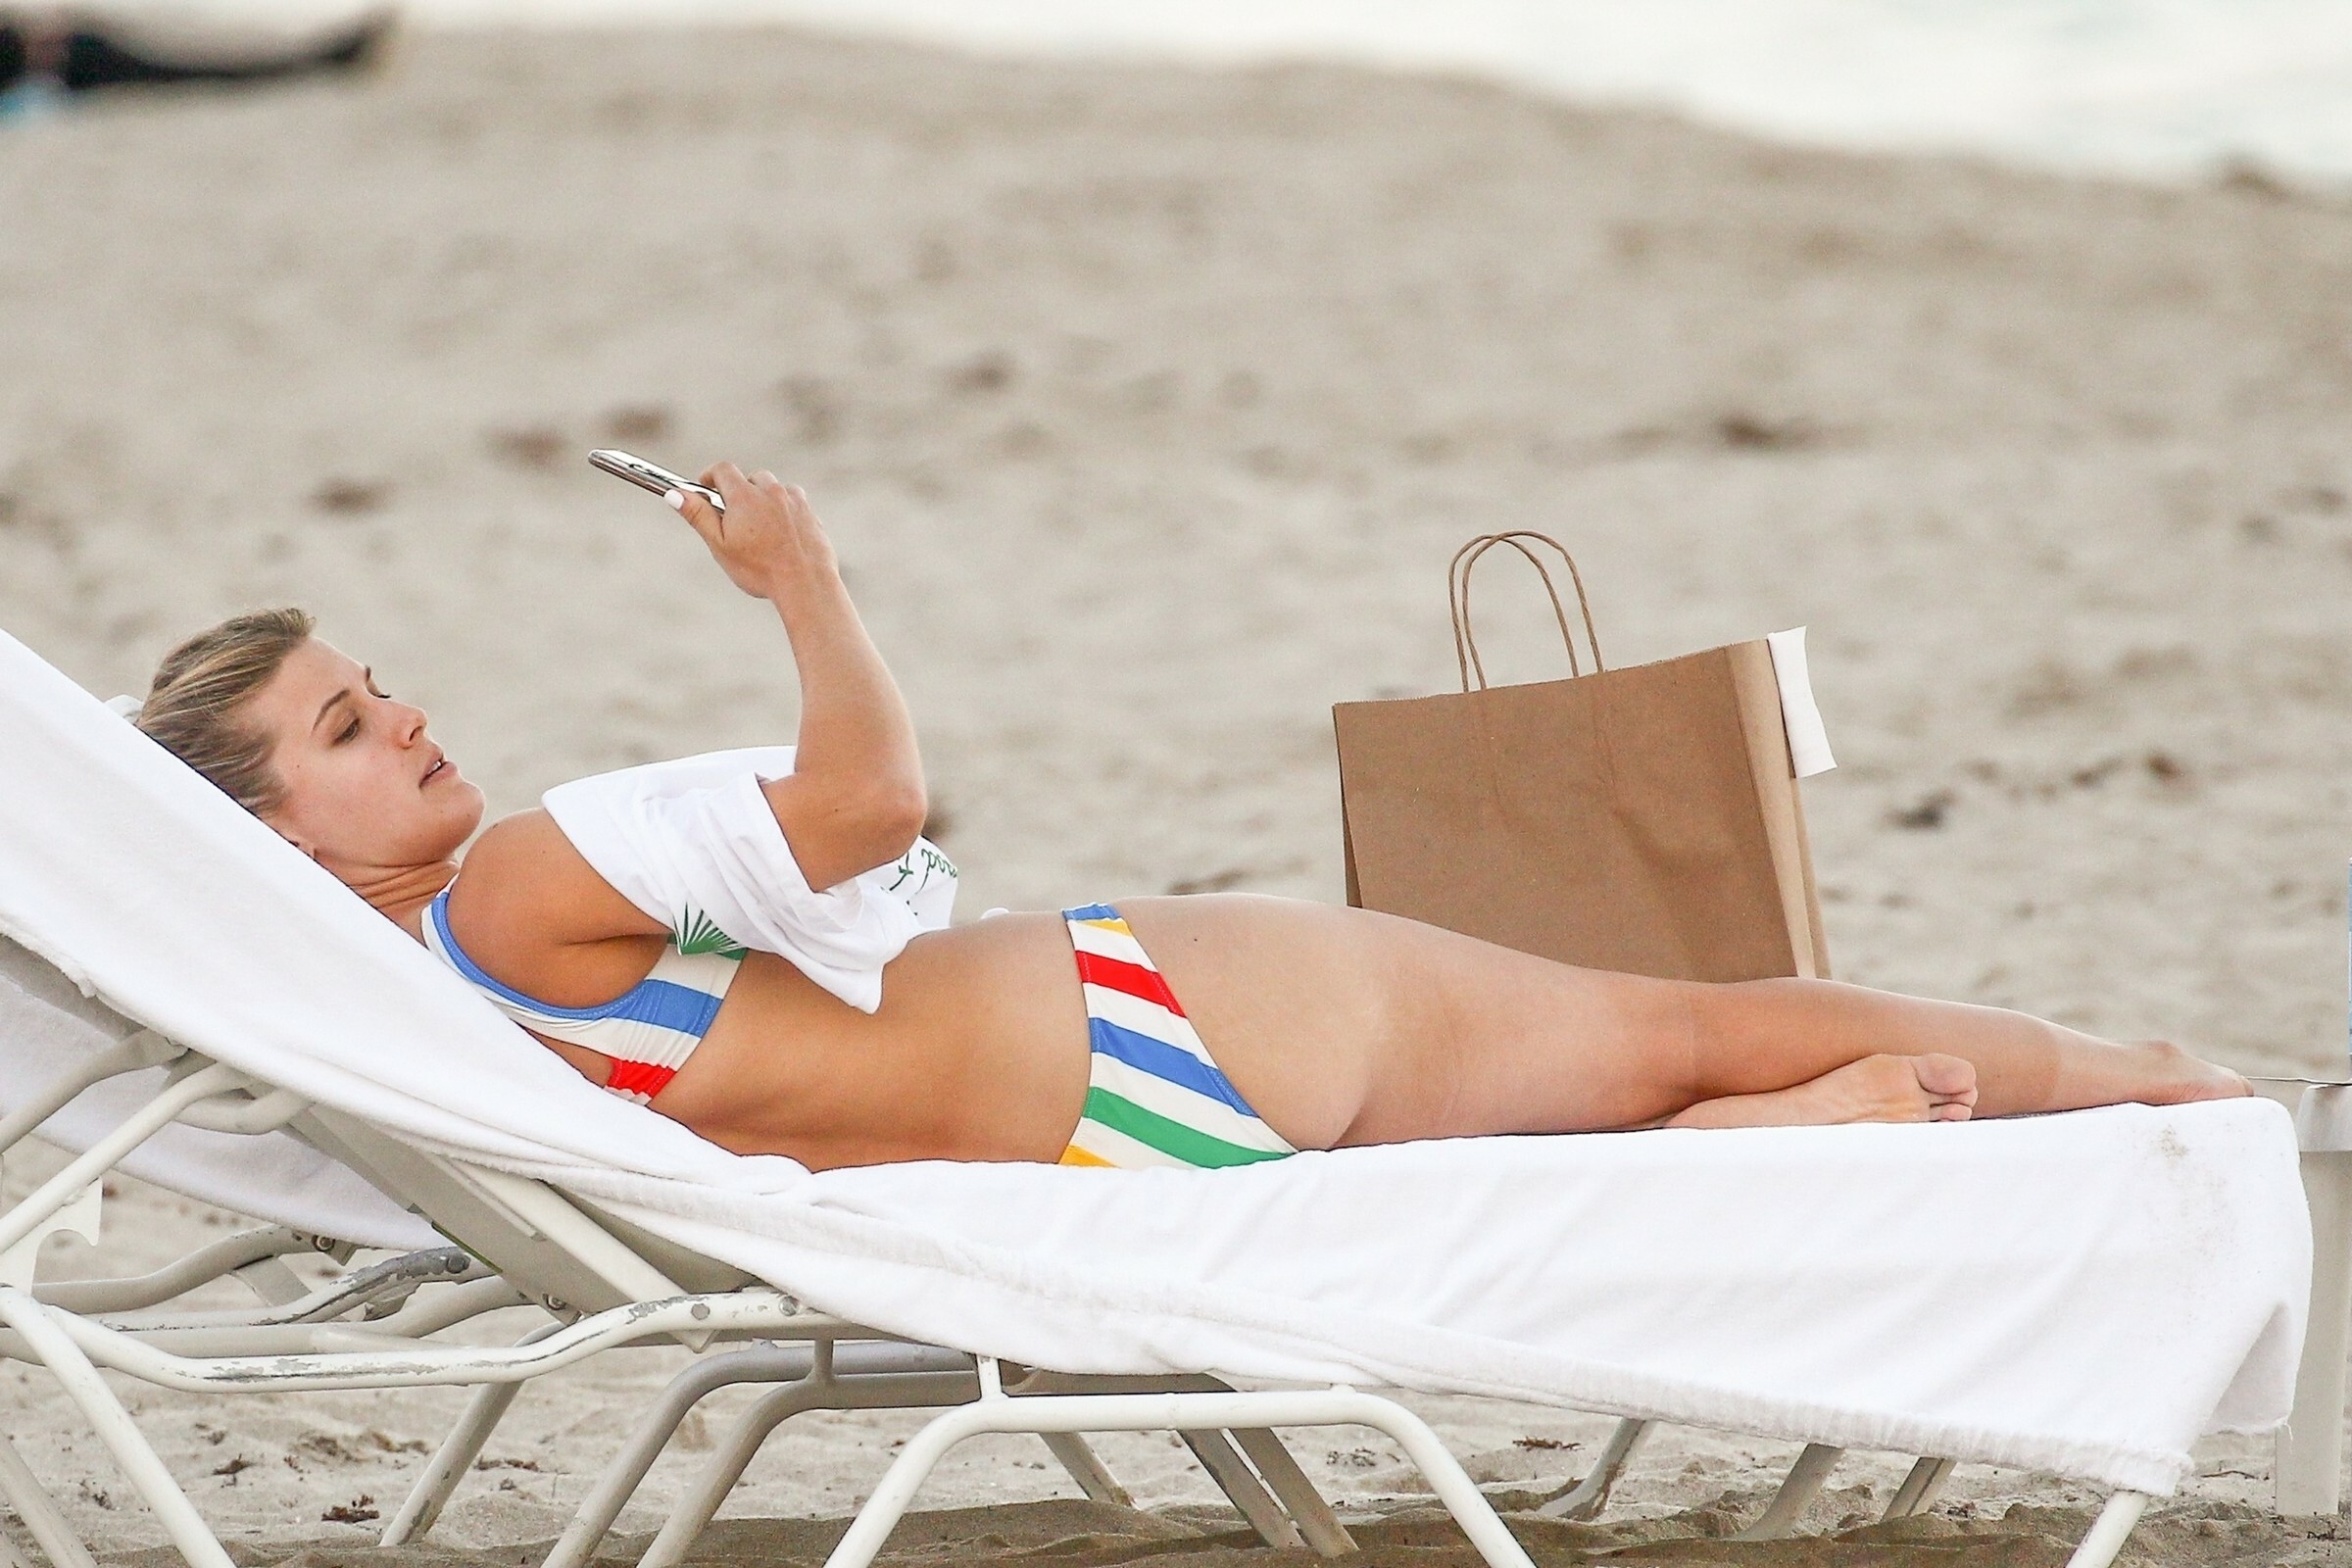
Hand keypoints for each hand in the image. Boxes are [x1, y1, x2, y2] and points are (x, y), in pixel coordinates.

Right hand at [670, 463, 838, 599]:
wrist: (805, 584)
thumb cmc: (759, 569)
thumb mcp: (720, 545)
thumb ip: (698, 516)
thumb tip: (675, 494)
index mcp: (744, 496)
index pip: (723, 469)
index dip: (710, 476)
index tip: (706, 489)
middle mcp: (771, 491)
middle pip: (751, 478)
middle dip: (740, 492)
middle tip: (735, 519)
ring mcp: (794, 501)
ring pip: (774, 489)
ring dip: (765, 500)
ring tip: (761, 530)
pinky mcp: (811, 513)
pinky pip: (794, 503)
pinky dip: (785, 511)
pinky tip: (782, 535)